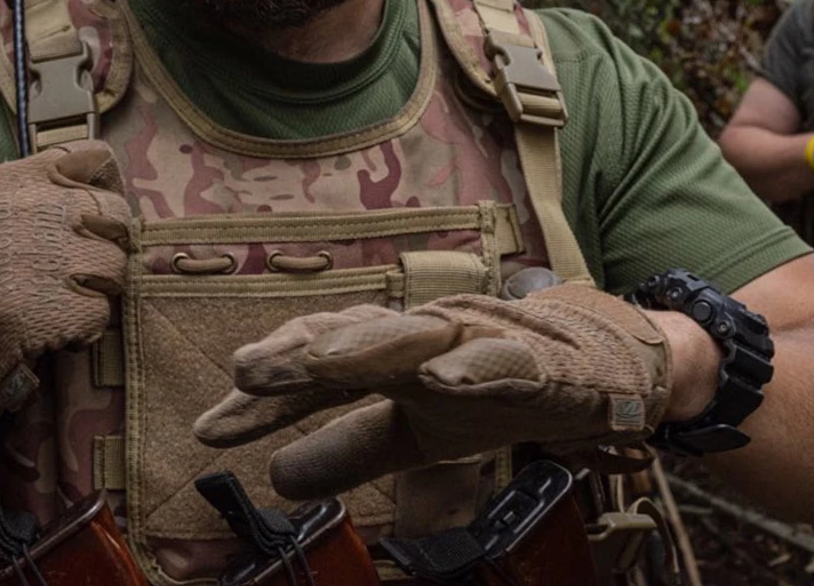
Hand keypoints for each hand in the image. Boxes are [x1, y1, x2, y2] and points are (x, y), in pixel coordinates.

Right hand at [0, 140, 130, 432]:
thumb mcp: (3, 211)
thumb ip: (54, 190)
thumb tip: (121, 192)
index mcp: (9, 180)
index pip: (96, 157)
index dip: (107, 189)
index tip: (95, 216)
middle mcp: (17, 213)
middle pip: (116, 214)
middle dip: (108, 245)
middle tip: (77, 267)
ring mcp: (28, 262)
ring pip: (115, 264)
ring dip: (99, 288)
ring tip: (60, 296)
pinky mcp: (39, 312)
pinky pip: (101, 311)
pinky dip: (86, 325)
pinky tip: (53, 324)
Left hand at [192, 284, 672, 499]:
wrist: (605, 371)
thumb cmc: (499, 388)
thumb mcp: (417, 432)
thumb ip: (350, 449)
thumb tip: (274, 478)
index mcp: (392, 359)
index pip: (317, 374)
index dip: (266, 400)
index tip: (209, 430)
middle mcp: (427, 338)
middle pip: (354, 341)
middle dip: (300, 355)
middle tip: (246, 371)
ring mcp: (481, 340)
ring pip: (418, 336)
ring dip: (369, 345)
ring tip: (320, 360)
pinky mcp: (538, 358)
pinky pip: (504, 359)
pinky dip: (474, 364)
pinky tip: (443, 376)